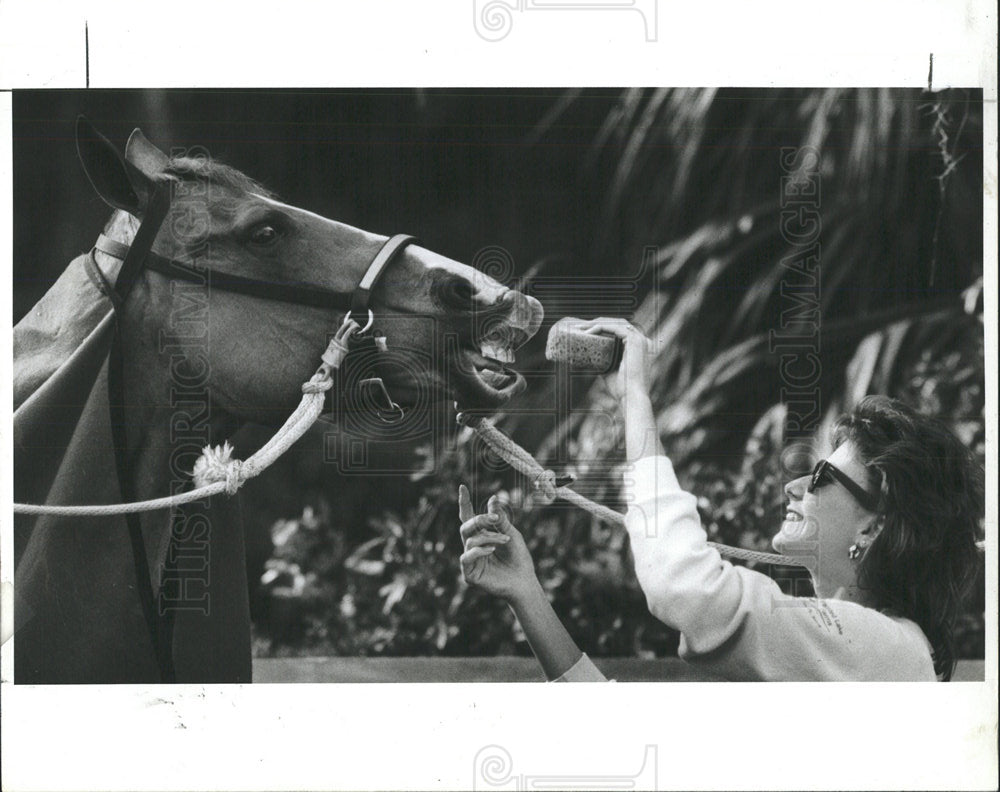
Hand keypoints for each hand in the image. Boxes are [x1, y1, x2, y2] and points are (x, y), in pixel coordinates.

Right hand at [458, 485, 537, 603]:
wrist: (525, 580)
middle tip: (495, 519)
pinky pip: (466, 557)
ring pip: (470, 541)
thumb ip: (500, 518)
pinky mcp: (470, 574)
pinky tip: (491, 550)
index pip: (468, 517)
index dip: (464, 503)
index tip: (462, 487)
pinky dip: (479, 551)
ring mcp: (470, 561)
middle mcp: (473, 546)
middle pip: (466, 527)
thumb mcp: (511, 534)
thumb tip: (492, 498)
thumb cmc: (518, 557)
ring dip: (489, 537)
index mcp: (481, 535)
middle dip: (480, 520)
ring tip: (505, 541)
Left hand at [574, 317, 654, 401]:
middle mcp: (641, 341)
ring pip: (617, 323)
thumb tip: (588, 357)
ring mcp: (640, 339)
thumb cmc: (622, 388)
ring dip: (598, 323)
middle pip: (618, 324)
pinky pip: (616, 328)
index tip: (587, 330)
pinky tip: (590, 331)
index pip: (620, 330)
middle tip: (581, 327)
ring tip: (582, 328)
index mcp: (638, 347)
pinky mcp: (635, 341)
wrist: (631, 397)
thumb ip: (603, 361)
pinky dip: (602, 327)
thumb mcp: (610, 370)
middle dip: (599, 322)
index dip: (604, 327)